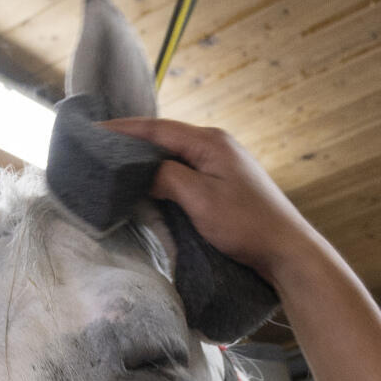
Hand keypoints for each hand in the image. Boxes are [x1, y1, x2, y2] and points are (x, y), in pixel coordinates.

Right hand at [101, 117, 322, 284]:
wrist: (288, 251)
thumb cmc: (247, 225)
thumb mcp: (199, 199)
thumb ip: (166, 177)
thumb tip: (141, 169)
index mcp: (210, 141)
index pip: (156, 129)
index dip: (122, 130)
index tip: (92, 131)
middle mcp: (217, 145)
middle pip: (165, 139)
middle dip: (132, 143)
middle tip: (98, 148)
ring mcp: (223, 164)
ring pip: (175, 156)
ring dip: (147, 160)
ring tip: (117, 165)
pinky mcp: (226, 184)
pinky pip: (186, 172)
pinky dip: (164, 175)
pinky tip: (150, 184)